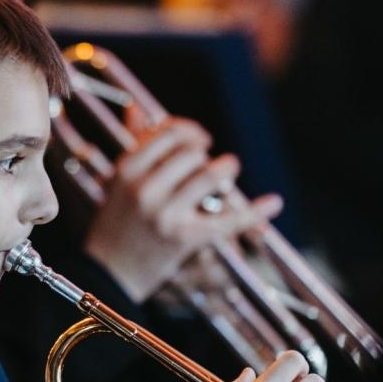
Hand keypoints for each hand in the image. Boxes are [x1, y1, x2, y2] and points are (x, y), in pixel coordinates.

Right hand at [82, 117, 281, 302]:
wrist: (109, 274)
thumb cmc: (116, 224)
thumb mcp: (118, 182)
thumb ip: (133, 143)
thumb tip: (136, 107)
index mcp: (127, 170)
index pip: (168, 133)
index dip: (190, 130)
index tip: (201, 138)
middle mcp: (145, 188)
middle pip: (191, 153)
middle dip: (205, 156)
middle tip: (211, 166)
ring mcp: (166, 214)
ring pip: (210, 176)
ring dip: (226, 169)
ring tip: (229, 169)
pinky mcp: (185, 238)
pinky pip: (228, 219)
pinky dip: (255, 212)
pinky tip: (273, 203)